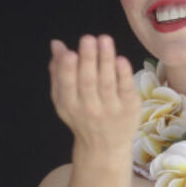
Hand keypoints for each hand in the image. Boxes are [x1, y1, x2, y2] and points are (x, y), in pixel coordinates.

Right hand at [48, 35, 138, 154]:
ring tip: (104, 40)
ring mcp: (111, 110)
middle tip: (88, 39)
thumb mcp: (64, 99)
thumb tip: (56, 44)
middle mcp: (89, 109)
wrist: (105, 148)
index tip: (69, 53)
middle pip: (88, 82)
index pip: (67, 86)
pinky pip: (126, 90)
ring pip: (107, 83)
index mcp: (69, 104)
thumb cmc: (82, 116)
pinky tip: (121, 59)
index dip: (67, 70)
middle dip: (88, 60)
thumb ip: (59, 72)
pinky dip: (123, 75)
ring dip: (106, 60)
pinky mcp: (129, 109)